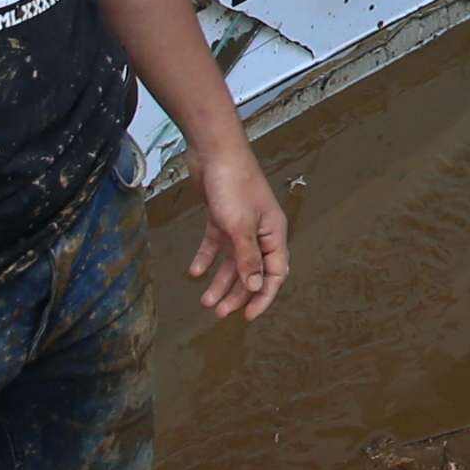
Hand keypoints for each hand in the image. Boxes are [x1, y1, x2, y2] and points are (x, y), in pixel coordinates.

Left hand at [185, 136, 291, 319]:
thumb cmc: (234, 183)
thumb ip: (248, 258)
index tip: (248, 317)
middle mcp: (260, 231)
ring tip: (205, 301)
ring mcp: (240, 224)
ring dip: (220, 282)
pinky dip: (206, 259)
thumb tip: (256, 287)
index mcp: (273, 232)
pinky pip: (215, 245)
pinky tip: (194, 272)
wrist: (214, 151)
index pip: (275, 273)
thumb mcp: (240, 226)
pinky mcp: (222, 217)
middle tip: (220, 313)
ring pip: (233, 261)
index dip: (263, 296)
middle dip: (237, 294)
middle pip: (252, 271)